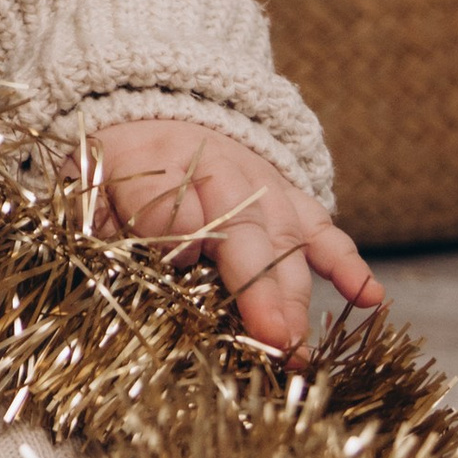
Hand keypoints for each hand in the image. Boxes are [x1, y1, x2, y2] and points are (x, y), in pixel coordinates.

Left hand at [82, 118, 383, 361]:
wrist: (155, 111)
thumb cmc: (119, 167)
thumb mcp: (89, 183)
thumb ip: (110, 219)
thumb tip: (157, 255)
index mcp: (158, 167)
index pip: (171, 207)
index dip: (179, 240)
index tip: (188, 275)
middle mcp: (220, 174)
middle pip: (243, 230)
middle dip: (257, 286)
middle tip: (270, 339)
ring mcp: (264, 186)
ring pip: (286, 238)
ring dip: (294, 293)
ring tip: (297, 346)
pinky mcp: (291, 200)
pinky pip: (325, 229)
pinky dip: (348, 263)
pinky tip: (369, 297)